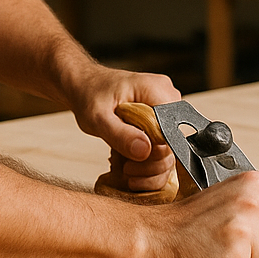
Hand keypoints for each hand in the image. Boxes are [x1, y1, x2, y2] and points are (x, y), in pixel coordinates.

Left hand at [66, 65, 180, 192]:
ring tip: (128, 171)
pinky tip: (132, 167)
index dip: (155, 154)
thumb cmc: (90, 95)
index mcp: (157, 90)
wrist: (85, 86)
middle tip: (128, 170)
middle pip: (173, 144)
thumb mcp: (98, 118)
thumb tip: (145, 150)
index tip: (132, 165)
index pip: (172, 131)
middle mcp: (168, 99)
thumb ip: (121, 134)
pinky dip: (149, 163)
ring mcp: (167, 111)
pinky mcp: (161, 122)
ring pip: (170, 151)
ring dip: (151, 168)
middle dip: (151, 165)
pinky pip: (163, 148)